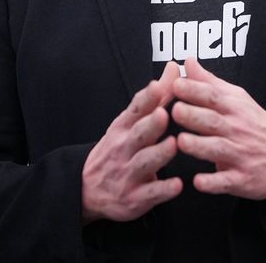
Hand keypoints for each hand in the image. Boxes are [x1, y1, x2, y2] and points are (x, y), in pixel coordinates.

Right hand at [81, 61, 182, 222]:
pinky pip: (151, 193)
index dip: (146, 99)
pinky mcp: (135, 198)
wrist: (88, 189)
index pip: (134, 110)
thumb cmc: (117, 149)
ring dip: (159, 154)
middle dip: (150, 124)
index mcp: (123, 127)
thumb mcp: (130, 122)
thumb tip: (173, 68)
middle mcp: (124, 148)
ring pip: (145, 162)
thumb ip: (156, 97)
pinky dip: (163, 189)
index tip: (156, 86)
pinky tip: (177, 184)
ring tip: (173, 144)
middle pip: (138, 134)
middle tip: (164, 114)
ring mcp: (128, 173)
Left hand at [171, 57, 265, 199]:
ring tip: (181, 142)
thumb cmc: (254, 124)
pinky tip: (199, 181)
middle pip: (213, 121)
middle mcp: (237, 130)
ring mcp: (240, 155)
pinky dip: (213, 182)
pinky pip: (226, 181)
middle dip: (193, 115)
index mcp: (233, 108)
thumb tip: (187, 62)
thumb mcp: (236, 98)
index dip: (194, 90)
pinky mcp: (242, 179)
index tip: (176, 84)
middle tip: (175, 110)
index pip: (213, 96)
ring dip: (199, 146)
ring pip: (218, 149)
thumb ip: (209, 82)